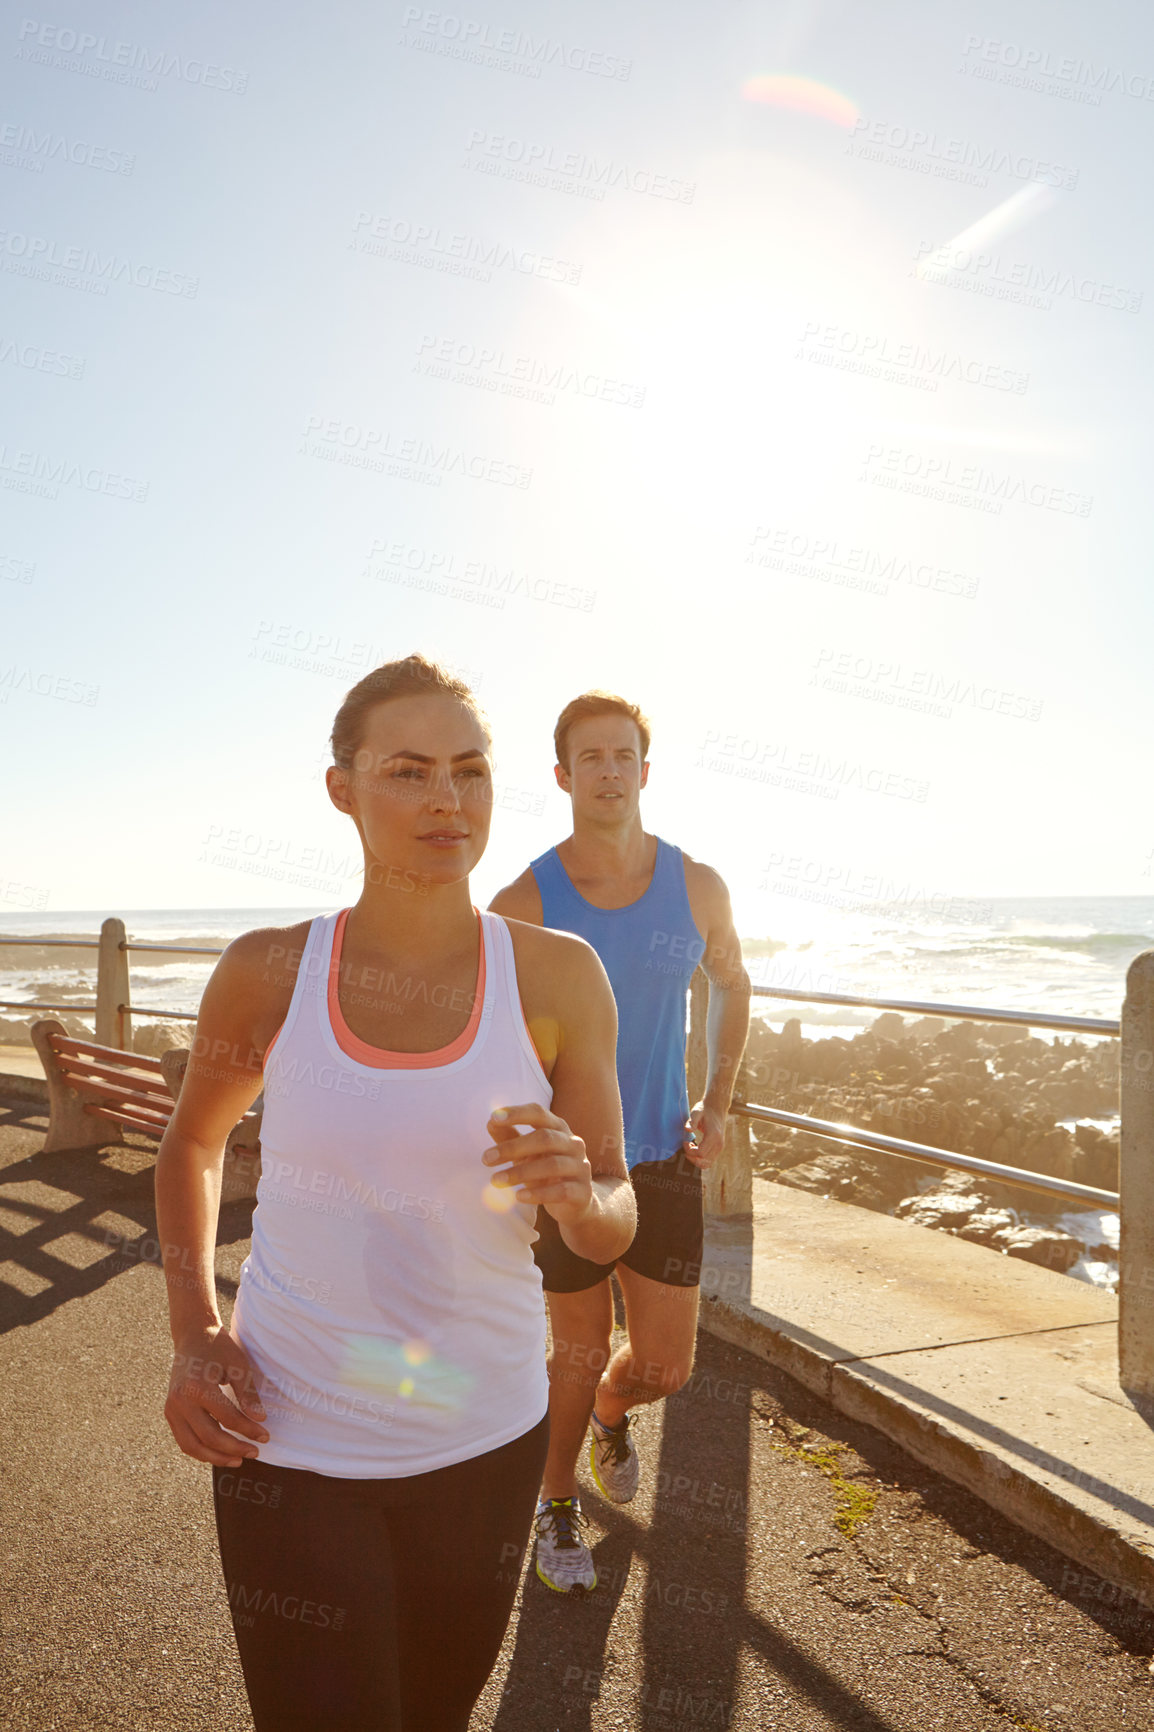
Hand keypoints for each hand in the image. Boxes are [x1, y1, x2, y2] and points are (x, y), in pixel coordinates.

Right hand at [164, 1323, 269, 1466]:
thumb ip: (247, 1394)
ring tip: (238, 1460)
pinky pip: (184, 1440)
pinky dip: (201, 1450)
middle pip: (209, 1437)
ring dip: (216, 1457)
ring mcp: (172, 1408)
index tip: (265, 1435)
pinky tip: (219, 1452)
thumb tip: (260, 1420)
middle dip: (234, 1448)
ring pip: (192, 1446)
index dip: (249, 1430)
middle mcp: (180, 1401)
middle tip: (255, 1452)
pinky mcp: (169, 1412)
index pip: (228, 1418)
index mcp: (198, 1387)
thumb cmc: (219, 1348)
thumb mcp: (238, 1365)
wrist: (192, 1336)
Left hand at [482, 1102, 593, 1229]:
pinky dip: (539, 1193)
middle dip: (512, 1147)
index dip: (517, 1113)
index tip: (493, 1118)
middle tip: (486, 1159)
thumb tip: (491, 1122)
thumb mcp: (525, 1153)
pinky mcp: (583, 1191)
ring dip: (520, 1173)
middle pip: (544, 1138)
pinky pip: (561, 1191)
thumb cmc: (545, 1170)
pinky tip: (519, 1196)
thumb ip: (510, 1137)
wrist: (574, 1202)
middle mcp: (573, 1143)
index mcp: (558, 1128)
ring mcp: (581, 1167)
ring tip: (495, 1181)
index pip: (539, 1113)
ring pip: (552, 1165)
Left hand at [684, 1100, 725, 1169]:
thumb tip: (687, 1129)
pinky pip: (709, 1161)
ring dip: (696, 1160)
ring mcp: (720, 1147)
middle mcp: (718, 1144)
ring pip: (707, 1163)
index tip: (684, 1142)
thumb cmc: (705, 1109)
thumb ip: (692, 1121)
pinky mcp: (719, 1148)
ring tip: (690, 1148)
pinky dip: (701, 1160)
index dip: (689, 1150)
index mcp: (713, 1135)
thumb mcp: (696, 1112)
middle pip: (703, 1160)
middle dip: (691, 1156)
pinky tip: (695, 1149)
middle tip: (686, 1145)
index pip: (700, 1153)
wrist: (717, 1107)